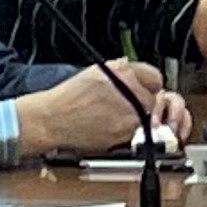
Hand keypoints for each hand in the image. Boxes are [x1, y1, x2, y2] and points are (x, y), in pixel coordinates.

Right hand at [21, 62, 182, 158]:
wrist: (51, 119)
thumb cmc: (67, 97)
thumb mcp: (97, 71)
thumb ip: (123, 72)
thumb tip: (137, 76)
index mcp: (123, 72)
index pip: (156, 77)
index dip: (149, 85)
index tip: (145, 90)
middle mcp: (129, 91)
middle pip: (155, 99)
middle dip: (144, 103)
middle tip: (128, 106)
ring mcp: (129, 115)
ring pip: (147, 118)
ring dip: (137, 119)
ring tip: (114, 117)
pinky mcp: (124, 135)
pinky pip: (135, 133)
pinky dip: (127, 132)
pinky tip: (109, 127)